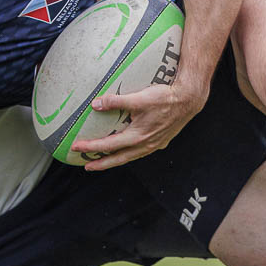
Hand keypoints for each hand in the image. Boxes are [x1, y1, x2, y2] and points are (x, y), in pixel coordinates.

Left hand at [69, 73, 209, 170]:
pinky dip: (129, 153)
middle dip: (101, 163)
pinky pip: (140, 152)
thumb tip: (95, 104)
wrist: (189, 100)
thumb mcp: (138, 98)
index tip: (76, 147)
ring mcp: (154, 145)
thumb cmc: (164, 98)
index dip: (91, 147)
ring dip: (116, 159)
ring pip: (130, 157)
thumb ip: (116, 101)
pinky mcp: (161, 141)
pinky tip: (127, 149)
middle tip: (87, 166)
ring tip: (104, 160)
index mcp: (137, 137)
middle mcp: (145, 145)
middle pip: (118, 159)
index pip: (108, 145)